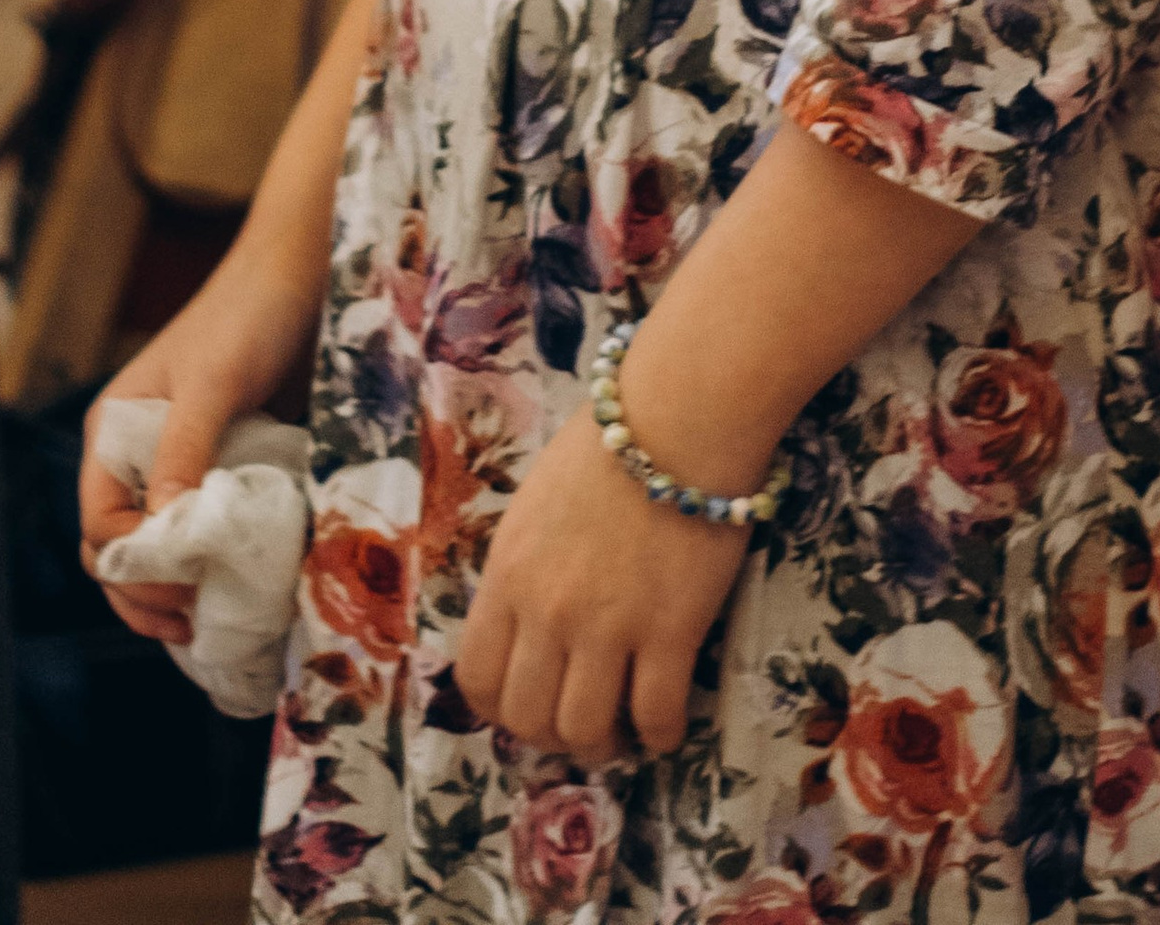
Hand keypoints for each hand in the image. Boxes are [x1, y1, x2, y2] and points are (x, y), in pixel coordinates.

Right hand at [81, 245, 327, 644]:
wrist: (308, 273)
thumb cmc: (251, 316)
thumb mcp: (214, 383)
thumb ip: (184, 451)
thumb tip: (162, 532)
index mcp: (115, 435)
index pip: (100, 526)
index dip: (131, 567)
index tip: (180, 588)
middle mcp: (140, 455)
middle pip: (121, 550)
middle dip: (147, 594)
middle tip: (195, 623)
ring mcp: (184, 463)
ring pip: (164, 548)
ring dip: (181, 589)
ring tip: (215, 623)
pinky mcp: (229, 466)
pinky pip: (210, 530)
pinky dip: (218, 564)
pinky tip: (243, 589)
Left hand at [458, 406, 750, 761]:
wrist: (681, 413)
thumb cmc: (611, 441)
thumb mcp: (536, 503)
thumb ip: (523, 567)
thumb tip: (527, 619)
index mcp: (508, 576)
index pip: (478, 679)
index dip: (500, 709)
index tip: (527, 707)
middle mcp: (548, 612)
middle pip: (528, 718)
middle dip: (551, 736)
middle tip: (579, 726)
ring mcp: (609, 626)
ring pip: (586, 730)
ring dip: (602, 746)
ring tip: (622, 735)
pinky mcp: (671, 630)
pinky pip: (657, 713)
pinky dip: (661, 735)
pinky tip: (667, 727)